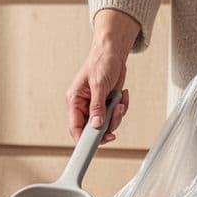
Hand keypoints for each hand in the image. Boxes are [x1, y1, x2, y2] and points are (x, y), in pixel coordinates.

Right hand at [67, 9, 139, 143]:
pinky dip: (121, 108)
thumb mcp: (98, 84)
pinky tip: (122, 95)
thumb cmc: (101, 62)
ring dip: (116, 115)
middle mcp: (84, 106)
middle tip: (116, 112)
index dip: (84, 139)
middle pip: (93, 130)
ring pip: (106, 125)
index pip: (75, 127)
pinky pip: (115, 116)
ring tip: (119, 100)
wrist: (113, 52)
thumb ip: (97, 107)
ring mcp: (96, 106)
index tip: (95, 144)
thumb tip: (96, 125)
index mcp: (74, 101)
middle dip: (107, 124)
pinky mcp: (107, 105)